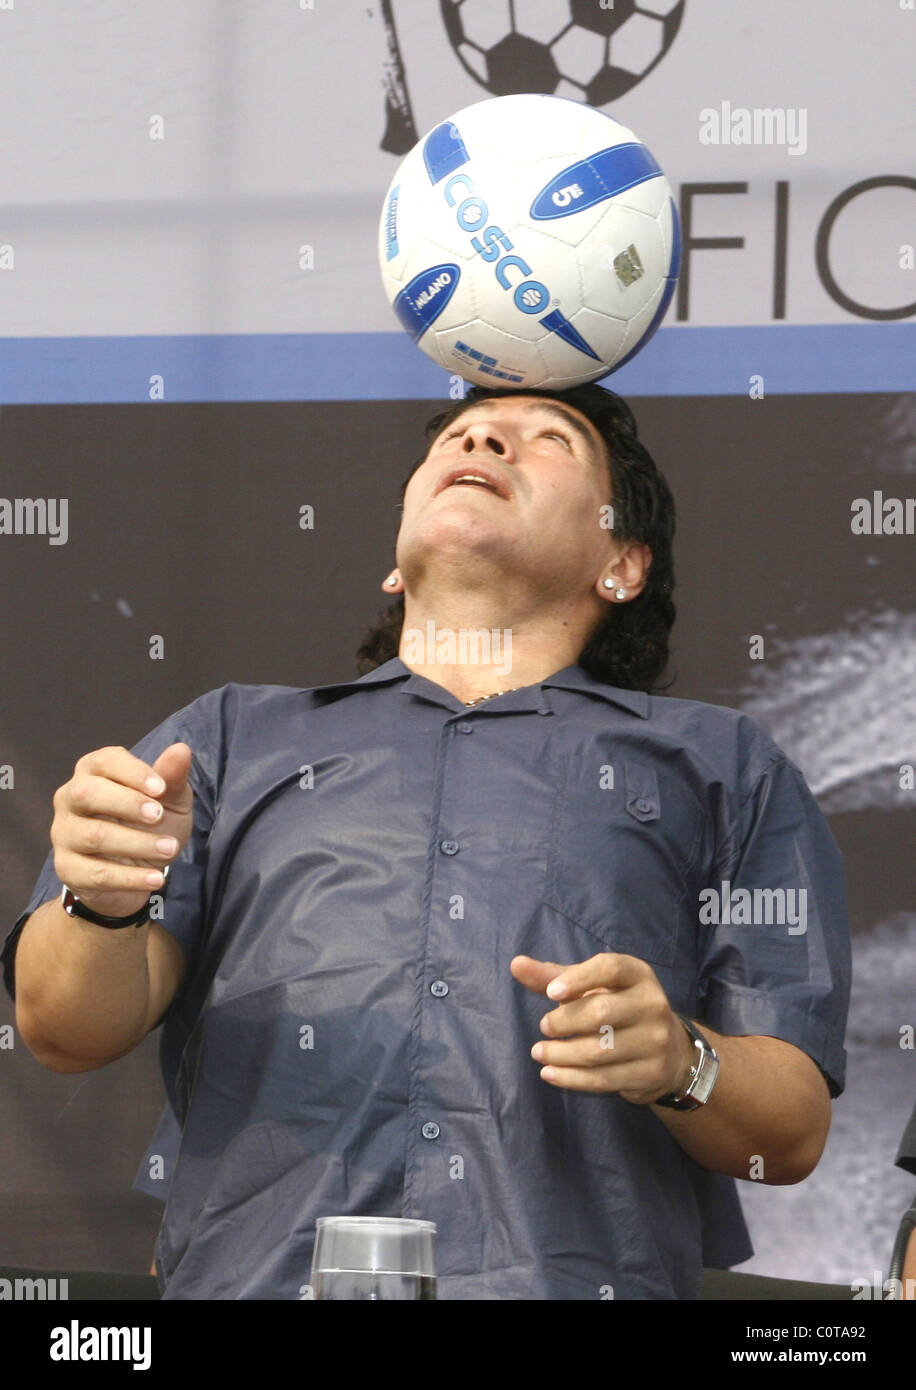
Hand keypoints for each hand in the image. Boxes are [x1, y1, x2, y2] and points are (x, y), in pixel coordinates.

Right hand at [51, 743, 193, 917]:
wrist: (138, 870)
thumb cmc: (151, 824)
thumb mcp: (169, 800)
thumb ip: (172, 777)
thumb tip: (181, 750)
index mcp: (94, 771)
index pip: (105, 761)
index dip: (133, 772)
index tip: (162, 788)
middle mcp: (70, 798)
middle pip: (87, 792)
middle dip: (127, 803)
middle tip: (159, 816)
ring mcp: (64, 833)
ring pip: (93, 835)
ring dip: (136, 842)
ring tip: (170, 849)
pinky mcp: (67, 868)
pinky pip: (96, 873)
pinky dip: (130, 877)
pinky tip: (157, 878)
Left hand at [510, 952, 694, 1102]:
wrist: (669, 1051)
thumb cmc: (618, 1009)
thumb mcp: (593, 987)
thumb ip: (554, 977)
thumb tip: (516, 964)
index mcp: (638, 974)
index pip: (609, 968)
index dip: (579, 978)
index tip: (550, 993)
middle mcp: (653, 1004)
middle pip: (601, 1012)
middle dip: (564, 1022)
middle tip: (544, 1027)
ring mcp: (656, 1041)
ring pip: (599, 1051)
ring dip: (561, 1054)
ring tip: (539, 1052)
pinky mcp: (651, 1073)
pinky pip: (604, 1079)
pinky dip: (571, 1079)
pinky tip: (550, 1074)